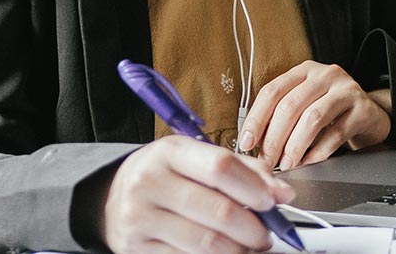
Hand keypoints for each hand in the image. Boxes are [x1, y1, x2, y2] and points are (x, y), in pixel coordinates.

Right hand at [102, 135, 295, 253]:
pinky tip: (224, 253)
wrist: (113, 198)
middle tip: (266, 234)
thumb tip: (282, 193)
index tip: (274, 202)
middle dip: (254, 228)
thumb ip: (242, 170)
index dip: (255, 188)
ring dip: (239, 250)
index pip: (221, 167)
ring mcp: (139, 217)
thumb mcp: (194, 158)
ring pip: (207, 243)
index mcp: (168, 152)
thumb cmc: (163, 175)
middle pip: (219, 211)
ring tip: (248, 247)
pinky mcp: (136, 248)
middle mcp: (149, 182)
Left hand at [240, 61, 391, 170]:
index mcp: (304, 71)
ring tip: (287, 164)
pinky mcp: (362, 109)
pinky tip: (309, 162)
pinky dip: (319, 151)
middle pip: (290, 106)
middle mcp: (325, 75)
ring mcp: (346, 90)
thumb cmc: (331, 112)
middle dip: (274, 138)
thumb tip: (253, 143)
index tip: (247, 142)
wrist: (370, 115)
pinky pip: (336, 133)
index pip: (272, 91)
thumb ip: (281, 116)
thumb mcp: (305, 105)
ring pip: (312, 118)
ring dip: (295, 146)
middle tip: (266, 161)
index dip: (256, 119)